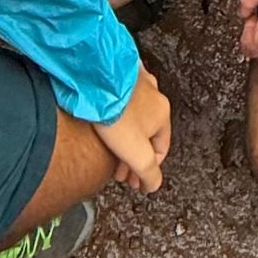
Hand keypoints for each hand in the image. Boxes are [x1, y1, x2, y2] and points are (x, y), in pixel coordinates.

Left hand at [95, 64, 171, 193]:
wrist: (95, 80)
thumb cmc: (116, 114)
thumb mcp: (137, 154)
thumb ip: (149, 173)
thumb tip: (153, 185)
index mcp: (162, 112)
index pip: (161, 149)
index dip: (147, 169)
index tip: (133, 180)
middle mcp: (153, 94)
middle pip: (145, 134)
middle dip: (132, 156)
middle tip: (118, 171)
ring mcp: (135, 80)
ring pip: (133, 116)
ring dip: (124, 136)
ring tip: (108, 150)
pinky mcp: (117, 72)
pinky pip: (119, 99)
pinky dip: (115, 114)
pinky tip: (103, 121)